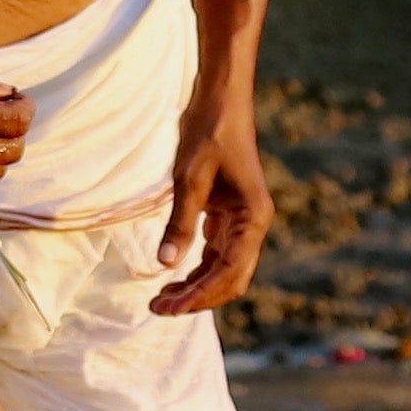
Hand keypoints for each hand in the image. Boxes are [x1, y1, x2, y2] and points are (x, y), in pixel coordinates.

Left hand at [150, 91, 271, 315]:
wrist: (220, 101)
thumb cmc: (209, 133)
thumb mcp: (190, 179)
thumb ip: (180, 223)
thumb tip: (166, 265)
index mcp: (253, 219)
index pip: (229, 272)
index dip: (199, 294)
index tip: (169, 308)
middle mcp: (252, 226)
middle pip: (229, 279)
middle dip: (197, 299)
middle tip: (157, 309)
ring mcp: (241, 222)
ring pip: (221, 270)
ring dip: (194, 287)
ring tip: (160, 300)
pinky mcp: (227, 215)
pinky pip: (214, 253)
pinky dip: (195, 269)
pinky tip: (171, 277)